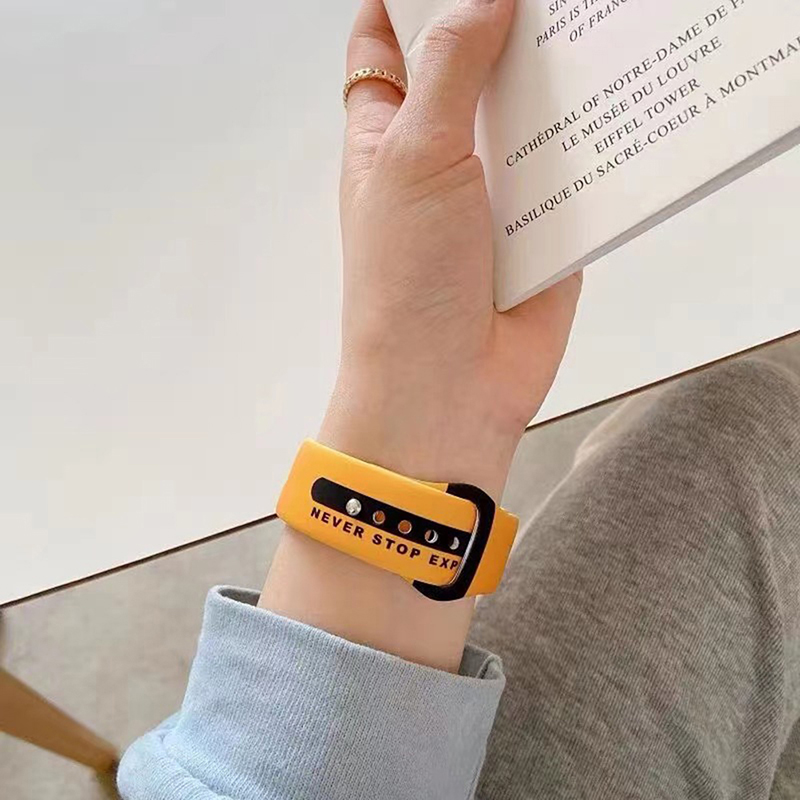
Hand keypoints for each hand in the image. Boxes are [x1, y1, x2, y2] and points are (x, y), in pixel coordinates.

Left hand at [321, 0, 580, 500]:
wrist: (449, 387)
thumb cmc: (404, 284)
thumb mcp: (412, 156)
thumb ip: (449, 68)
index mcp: (388, 135)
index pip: (386, 45)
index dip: (410, 1)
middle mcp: (442, 156)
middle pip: (474, 65)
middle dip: (506, 26)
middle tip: (544, 0)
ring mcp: (496, 190)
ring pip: (535, 111)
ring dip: (560, 79)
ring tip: (594, 26)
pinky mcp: (546, 226)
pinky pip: (577, 168)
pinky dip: (596, 141)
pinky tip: (622, 97)